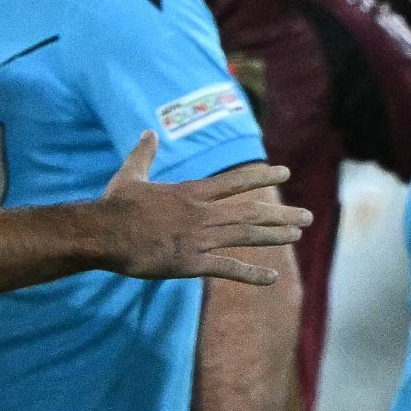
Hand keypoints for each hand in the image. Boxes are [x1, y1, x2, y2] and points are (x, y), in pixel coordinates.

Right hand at [93, 135, 304, 283]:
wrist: (103, 233)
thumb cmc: (115, 205)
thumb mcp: (132, 174)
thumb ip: (145, 153)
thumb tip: (148, 132)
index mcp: (191, 192)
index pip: (235, 182)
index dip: (262, 177)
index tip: (285, 173)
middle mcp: (202, 214)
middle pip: (251, 211)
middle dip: (282, 214)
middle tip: (308, 216)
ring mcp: (199, 239)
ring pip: (247, 236)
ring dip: (276, 236)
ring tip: (298, 234)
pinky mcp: (191, 263)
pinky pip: (228, 268)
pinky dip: (252, 273)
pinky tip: (272, 278)